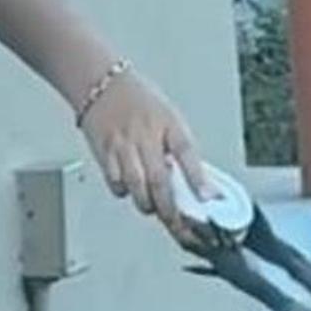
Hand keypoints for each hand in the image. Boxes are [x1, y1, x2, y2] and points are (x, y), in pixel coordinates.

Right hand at [78, 68, 218, 240]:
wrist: (102, 83)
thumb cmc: (140, 102)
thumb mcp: (171, 119)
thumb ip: (183, 150)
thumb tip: (200, 183)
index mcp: (168, 124)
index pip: (187, 154)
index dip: (198, 179)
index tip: (208, 200)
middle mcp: (145, 135)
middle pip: (159, 179)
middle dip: (172, 209)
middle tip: (183, 228)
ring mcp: (123, 145)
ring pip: (136, 186)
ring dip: (149, 204)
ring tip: (156, 208)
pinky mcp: (104, 152)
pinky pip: (115, 182)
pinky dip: (125, 193)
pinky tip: (132, 190)